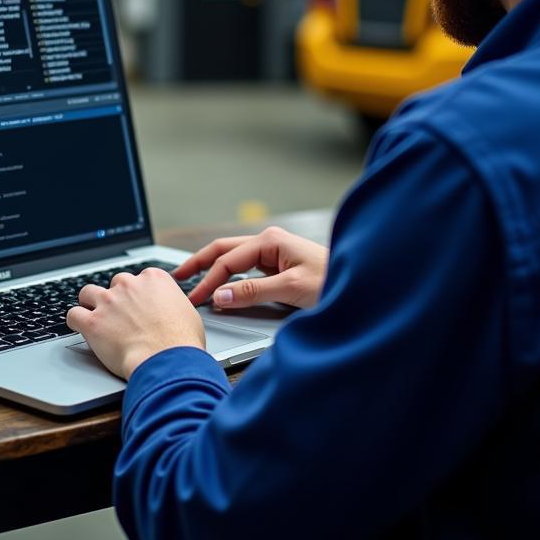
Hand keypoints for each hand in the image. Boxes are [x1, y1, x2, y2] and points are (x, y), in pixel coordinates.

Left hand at [66, 268, 205, 379]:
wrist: (166, 361)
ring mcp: (108, 302)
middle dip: (116, 298)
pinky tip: (79, 327)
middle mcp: (129, 285)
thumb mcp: (188, 313)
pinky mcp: (92, 322)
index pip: (138, 278)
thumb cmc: (181, 342)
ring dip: (90, 303)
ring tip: (94, 316)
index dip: (137, 294)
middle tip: (120, 316)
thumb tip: (171, 310)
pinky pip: (73, 315)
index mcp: (153, 279)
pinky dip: (75, 320)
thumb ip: (172, 304)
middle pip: (114, 283)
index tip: (136, 305)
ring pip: (88, 292)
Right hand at [173, 225, 328, 310]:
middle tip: (177, 277)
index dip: (208, 281)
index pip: (227, 261)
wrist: (363, 284)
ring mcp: (275, 253)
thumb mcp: (291, 288)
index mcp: (270, 241)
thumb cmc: (335, 280)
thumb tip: (220, 296)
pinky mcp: (279, 266)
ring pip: (234, 259)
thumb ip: (252, 292)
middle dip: (199, 263)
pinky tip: (222, 285)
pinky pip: (246, 269)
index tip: (194, 299)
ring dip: (213, 269)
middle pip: (224, 251)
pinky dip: (229, 277)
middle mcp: (270, 243)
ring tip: (192, 280)